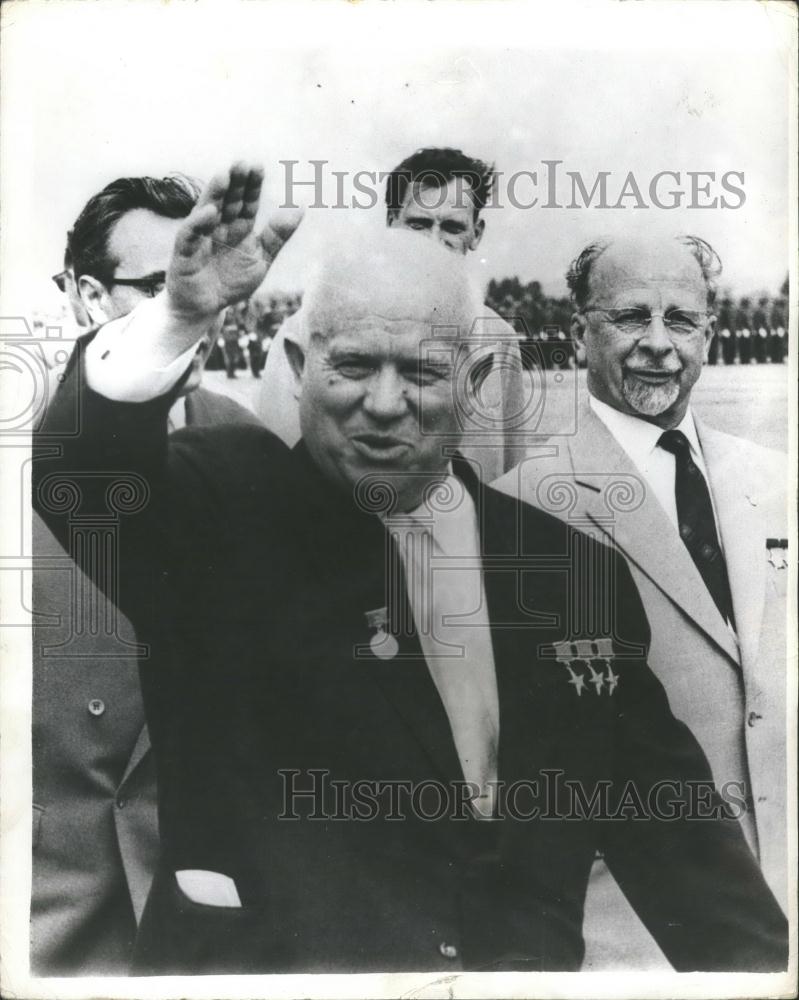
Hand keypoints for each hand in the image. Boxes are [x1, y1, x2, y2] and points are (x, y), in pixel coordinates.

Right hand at [166, 162, 301, 320]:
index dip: (251, 186)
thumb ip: (277, 236)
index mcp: (238, 227)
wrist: (206, 309)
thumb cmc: (232, 282)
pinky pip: (190, 234)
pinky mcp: (184, 253)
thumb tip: (301, 208)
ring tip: (224, 176)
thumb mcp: (261, 259)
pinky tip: (210, 211)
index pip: (246, 202)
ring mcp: (200, 237)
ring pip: (206, 210)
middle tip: (241, 163)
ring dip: (215, 193)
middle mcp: (218, 227)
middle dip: (234, 183)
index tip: (257, 167)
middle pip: (227, 201)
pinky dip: (198, 223)